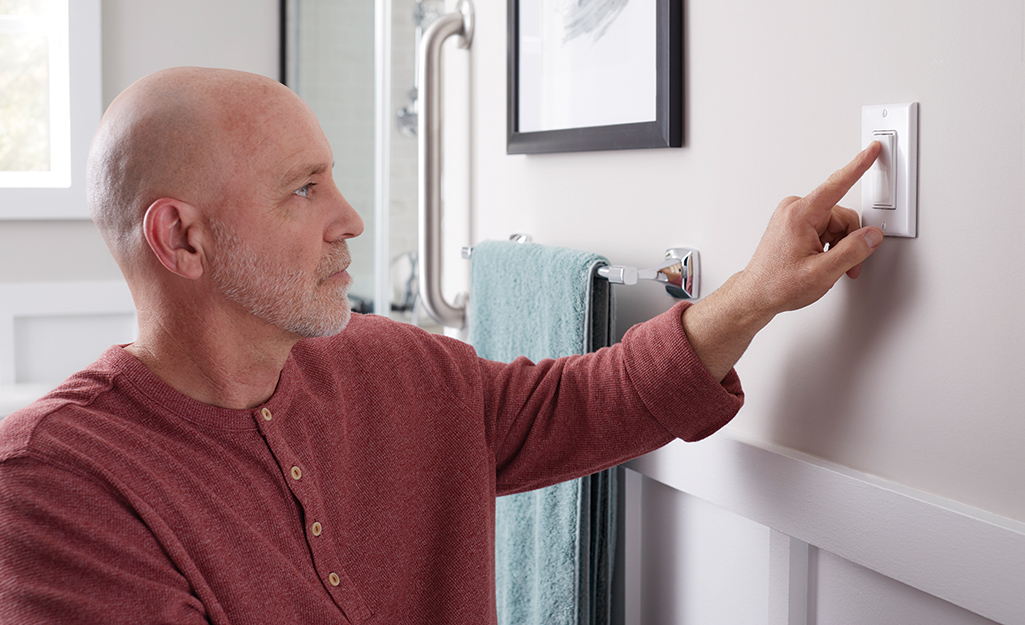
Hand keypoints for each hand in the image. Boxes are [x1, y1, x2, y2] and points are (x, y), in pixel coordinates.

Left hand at [681, 143, 883, 381]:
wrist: (755, 295)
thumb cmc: (778, 285)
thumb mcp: (823, 272)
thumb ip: (852, 251)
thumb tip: (872, 235)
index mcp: (800, 214)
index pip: (837, 185)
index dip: (859, 166)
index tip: (873, 149)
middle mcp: (794, 209)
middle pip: (841, 215)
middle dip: (849, 241)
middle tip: (847, 267)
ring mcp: (792, 216)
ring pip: (835, 224)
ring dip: (840, 246)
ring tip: (830, 268)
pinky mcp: (793, 224)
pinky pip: (824, 228)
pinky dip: (829, 245)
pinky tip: (822, 262)